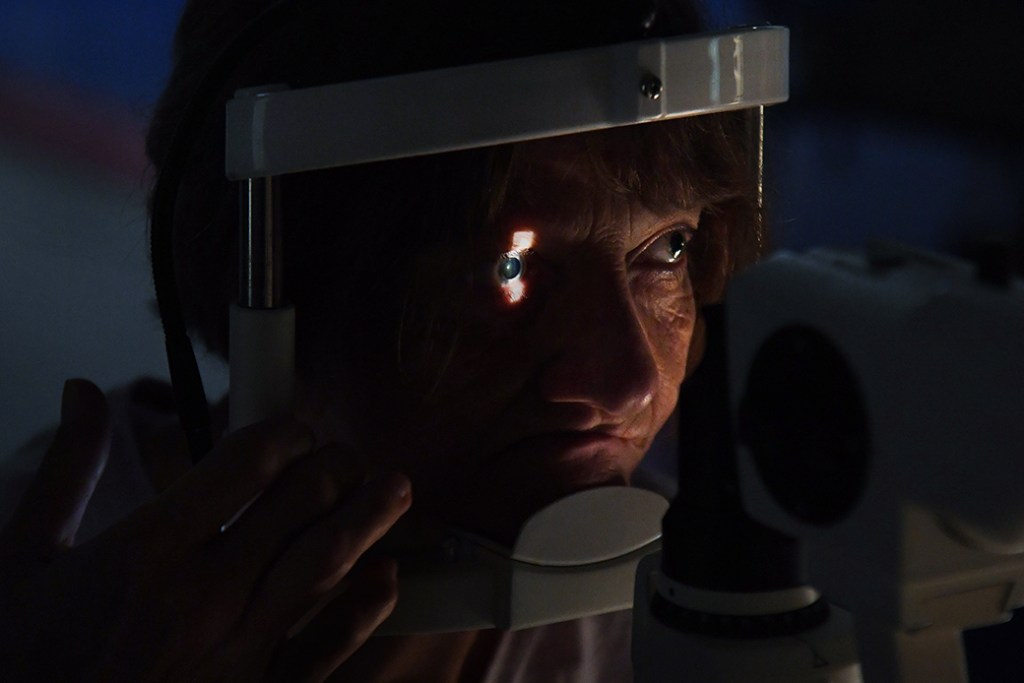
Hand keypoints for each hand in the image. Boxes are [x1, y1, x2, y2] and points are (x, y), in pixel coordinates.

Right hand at [0, 379, 410, 681]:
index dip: (284, 432)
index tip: (294, 430)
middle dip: (333, 467)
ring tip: (396, 487)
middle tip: (345, 456)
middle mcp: (201, 596)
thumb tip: (85, 392)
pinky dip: (363, 611)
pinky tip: (385, 578)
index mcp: (146, 551)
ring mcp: (236, 652)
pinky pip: (326, 651)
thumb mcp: (19, 562)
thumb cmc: (21, 664)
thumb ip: (66, 470)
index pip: (246, 462)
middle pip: (298, 503)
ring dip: (366, 518)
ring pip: (324, 565)